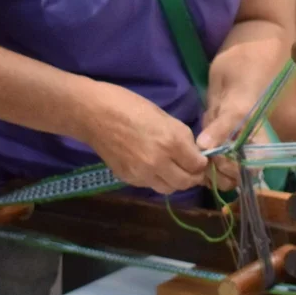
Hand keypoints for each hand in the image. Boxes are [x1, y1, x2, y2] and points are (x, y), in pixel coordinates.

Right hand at [80, 82, 208, 195]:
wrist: (93, 114)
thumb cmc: (129, 105)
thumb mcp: (162, 116)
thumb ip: (180, 136)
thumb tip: (193, 151)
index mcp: (171, 142)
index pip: (198, 165)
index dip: (202, 162)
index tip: (200, 157)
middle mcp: (158, 163)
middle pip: (186, 182)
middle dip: (192, 175)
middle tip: (190, 167)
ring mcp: (142, 174)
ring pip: (169, 189)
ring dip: (175, 181)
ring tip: (173, 168)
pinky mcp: (128, 179)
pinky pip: (150, 185)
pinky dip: (156, 179)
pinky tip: (153, 167)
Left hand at [197, 94, 253, 190]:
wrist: (228, 98)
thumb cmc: (238, 103)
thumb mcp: (233, 113)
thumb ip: (219, 130)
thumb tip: (203, 146)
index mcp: (260, 154)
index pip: (249, 172)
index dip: (232, 167)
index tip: (216, 154)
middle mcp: (248, 164)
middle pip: (234, 180)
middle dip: (217, 170)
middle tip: (205, 155)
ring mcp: (233, 165)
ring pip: (221, 181)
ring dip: (208, 172)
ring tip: (200, 155)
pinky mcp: (219, 164)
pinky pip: (211, 176)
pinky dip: (202, 171)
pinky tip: (196, 158)